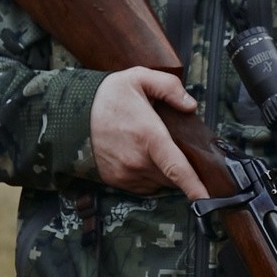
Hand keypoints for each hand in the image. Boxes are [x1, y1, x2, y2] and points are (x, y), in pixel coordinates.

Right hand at [91, 68, 205, 198]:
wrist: (68, 115)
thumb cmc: (106, 96)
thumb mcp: (139, 78)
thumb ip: (170, 87)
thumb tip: (190, 105)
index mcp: (149, 136)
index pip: (177, 168)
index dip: (194, 186)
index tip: (208, 198)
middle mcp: (138, 161)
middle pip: (173, 176)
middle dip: (182, 166)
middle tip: (176, 145)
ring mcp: (126, 174)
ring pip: (160, 182)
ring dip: (166, 171)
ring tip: (155, 148)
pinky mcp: (117, 181)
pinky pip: (144, 185)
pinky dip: (151, 175)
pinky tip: (143, 157)